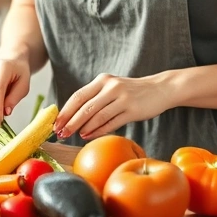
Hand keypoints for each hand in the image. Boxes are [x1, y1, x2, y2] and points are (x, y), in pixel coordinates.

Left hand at [54, 74, 169, 140]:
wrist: (160, 89)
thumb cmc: (131, 92)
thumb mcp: (112, 88)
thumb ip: (95, 98)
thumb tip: (72, 116)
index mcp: (102, 81)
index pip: (78, 96)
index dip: (65, 110)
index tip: (55, 122)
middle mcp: (111, 87)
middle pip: (84, 107)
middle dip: (70, 122)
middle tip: (61, 133)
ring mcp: (122, 98)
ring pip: (96, 115)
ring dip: (83, 128)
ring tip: (73, 136)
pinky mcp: (132, 110)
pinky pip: (111, 122)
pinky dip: (98, 131)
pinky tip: (89, 136)